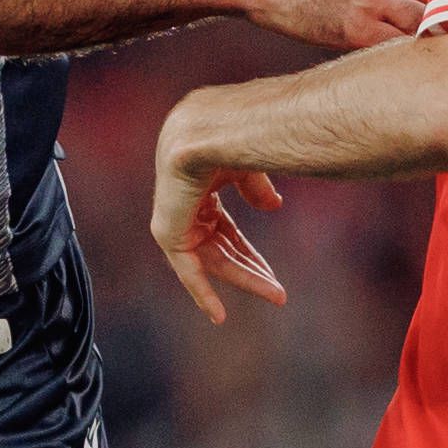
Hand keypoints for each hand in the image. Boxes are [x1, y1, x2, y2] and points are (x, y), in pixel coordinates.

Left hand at [148, 101, 289, 321]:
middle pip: (221, 247)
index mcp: (198, 185)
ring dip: (244, 279)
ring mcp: (174, 218)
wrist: (208, 131)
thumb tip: (272, 207)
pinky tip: (219, 316)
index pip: (225, 228)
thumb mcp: (246, 166)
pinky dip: (202, 293)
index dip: (248, 251)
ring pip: (212, 260)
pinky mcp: (168, 232)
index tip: (270, 272)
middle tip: (279, 292)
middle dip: (251, 268)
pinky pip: (187, 271)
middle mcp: (184, 204)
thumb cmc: (229, 135)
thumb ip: (255, 187)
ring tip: (276, 295)